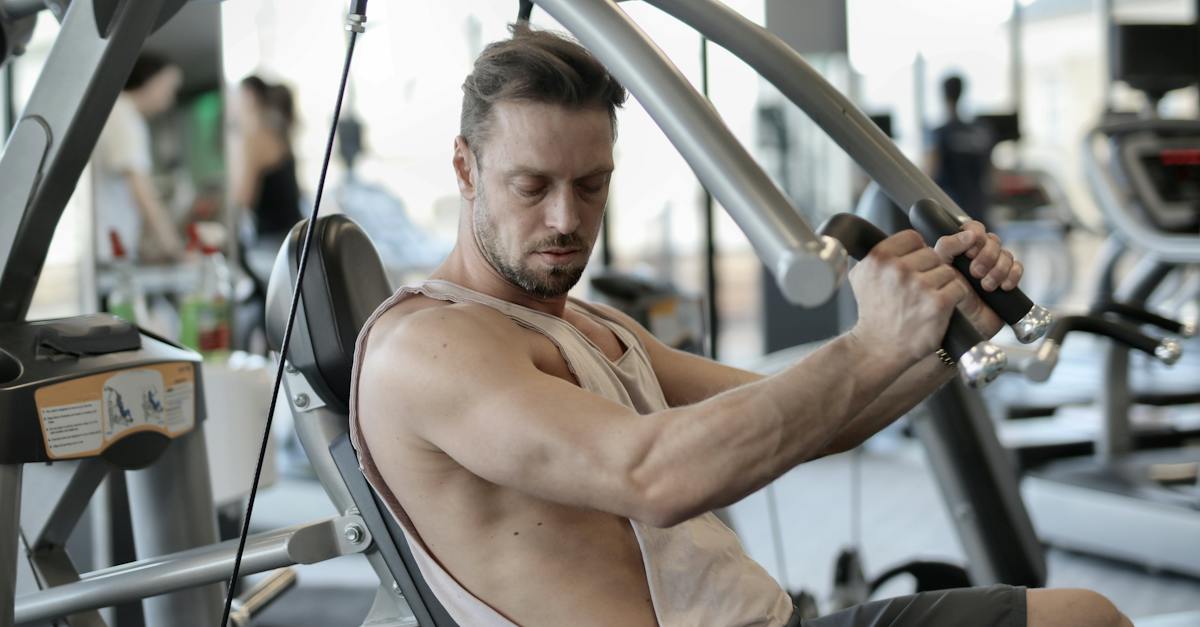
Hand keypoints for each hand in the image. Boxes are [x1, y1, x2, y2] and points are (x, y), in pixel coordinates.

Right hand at [848, 230, 970, 366]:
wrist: (878, 347)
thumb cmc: (872, 312)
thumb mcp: (861, 276)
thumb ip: (878, 254)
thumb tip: (901, 239)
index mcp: (879, 257)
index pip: (913, 238)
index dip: (915, 253)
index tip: (911, 268)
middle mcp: (898, 269)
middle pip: (933, 254)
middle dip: (929, 270)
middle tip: (917, 289)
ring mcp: (919, 286)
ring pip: (947, 271)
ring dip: (941, 285)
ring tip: (925, 300)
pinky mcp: (938, 303)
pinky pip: (958, 288)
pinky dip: (952, 298)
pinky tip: (937, 308)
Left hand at [931, 220, 1023, 337]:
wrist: (961, 329)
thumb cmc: (945, 301)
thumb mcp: (941, 270)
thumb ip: (947, 247)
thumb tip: (969, 233)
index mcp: (960, 250)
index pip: (974, 229)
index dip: (976, 236)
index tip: (969, 251)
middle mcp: (977, 257)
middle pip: (993, 240)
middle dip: (987, 256)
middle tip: (975, 273)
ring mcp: (993, 269)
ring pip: (1006, 253)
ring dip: (998, 268)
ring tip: (986, 286)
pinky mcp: (1007, 281)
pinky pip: (1018, 267)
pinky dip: (1012, 275)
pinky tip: (1002, 287)